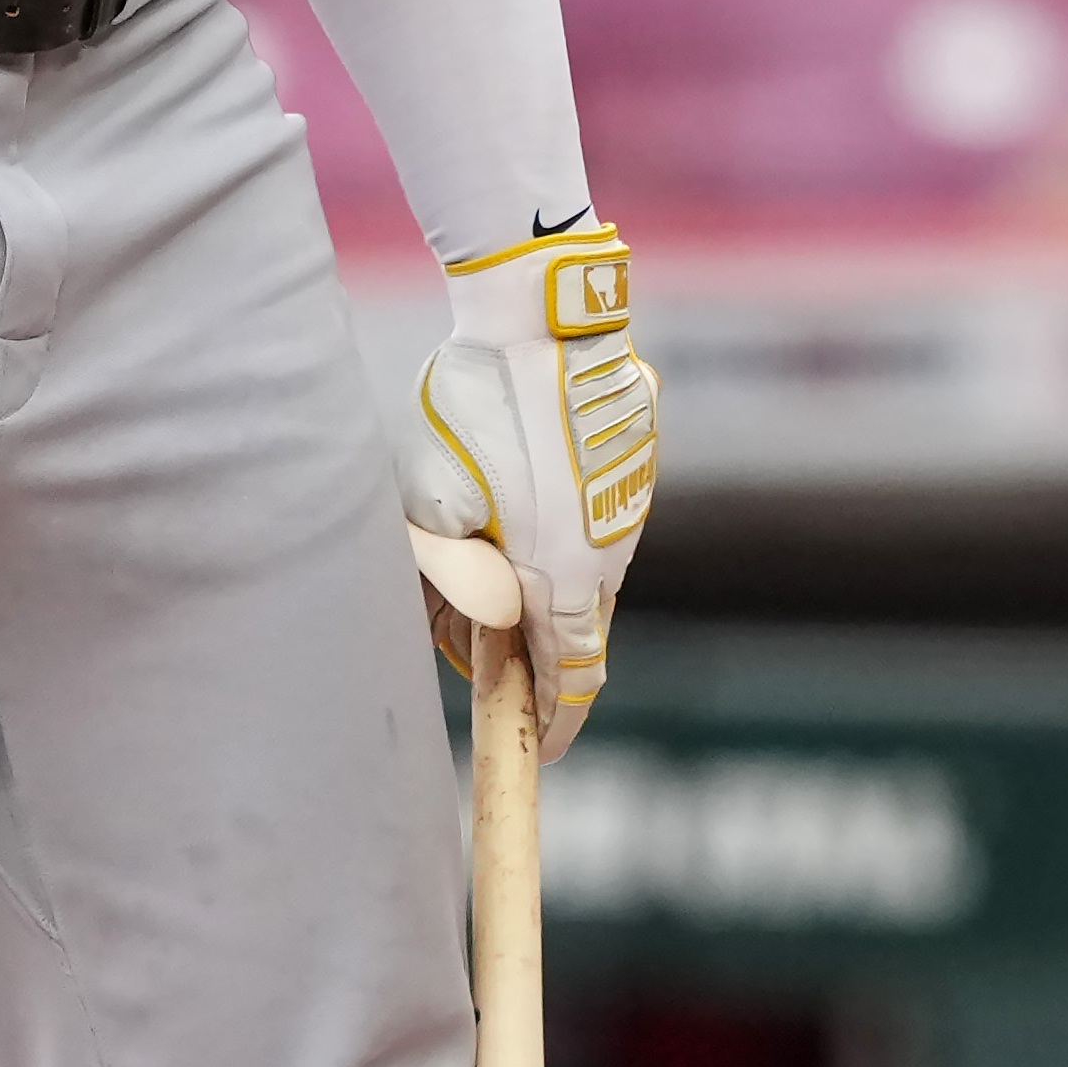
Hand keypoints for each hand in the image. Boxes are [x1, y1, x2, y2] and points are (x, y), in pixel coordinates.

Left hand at [405, 213, 659, 737]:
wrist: (547, 316)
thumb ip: (447, 580)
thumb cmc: (477, 412)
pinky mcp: (634, 463)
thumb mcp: (433, 505)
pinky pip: (599, 517)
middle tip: (480, 638)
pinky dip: (562, 527)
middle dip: (537, 648)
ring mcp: (629, 506)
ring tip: (487, 545)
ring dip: (546, 579)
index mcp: (564, 573)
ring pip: (590, 570)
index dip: (557, 723)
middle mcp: (610, 550)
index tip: (538, 749)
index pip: (574, 678)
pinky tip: (521, 484)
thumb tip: (462, 627)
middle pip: (581, 627)